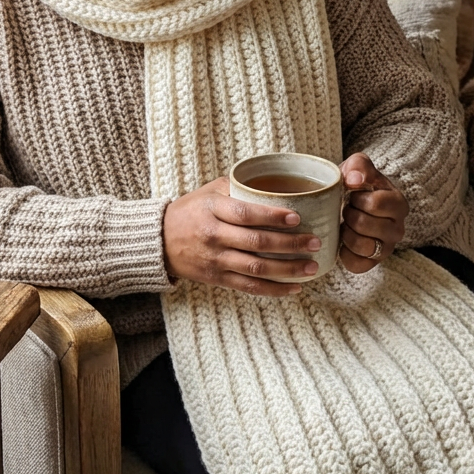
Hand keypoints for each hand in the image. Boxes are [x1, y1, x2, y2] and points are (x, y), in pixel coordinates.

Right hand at [163, 177, 321, 295]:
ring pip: (256, 269)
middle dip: (290, 245)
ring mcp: (216, 260)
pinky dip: (274, 290)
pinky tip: (294, 288)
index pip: (245, 214)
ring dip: (287, 269)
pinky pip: (249, 287)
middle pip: (256, 243)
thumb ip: (240, 187)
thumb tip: (278, 183)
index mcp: (212, 209)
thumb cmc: (191, 210)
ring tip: (312, 267)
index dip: (272, 217)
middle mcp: (214, 236)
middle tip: (315, 242)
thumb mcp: (210, 191)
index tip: (297, 217)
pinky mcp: (217, 279)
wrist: (159, 240)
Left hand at [339, 153, 407, 272]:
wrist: (354, 205)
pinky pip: (355, 263)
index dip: (356, 198)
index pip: (374, 204)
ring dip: (345, 232)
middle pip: (363, 224)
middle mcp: (398, 229)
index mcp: (398, 204)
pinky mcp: (373, 263)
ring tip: (345, 223)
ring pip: (360, 245)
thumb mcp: (358, 167)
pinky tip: (344, 240)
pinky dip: (344, 252)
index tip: (353, 194)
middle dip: (348, 214)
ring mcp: (387, 248)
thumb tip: (354, 179)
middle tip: (347, 209)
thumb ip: (358, 165)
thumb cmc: (357, 186)